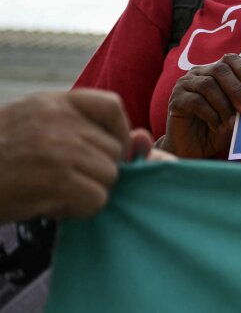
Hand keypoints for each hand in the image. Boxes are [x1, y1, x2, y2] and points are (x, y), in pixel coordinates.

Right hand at [0, 89, 131, 220]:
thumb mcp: (31, 125)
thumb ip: (78, 129)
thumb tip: (137, 141)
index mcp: (52, 102)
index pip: (112, 106)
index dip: (117, 134)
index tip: (107, 153)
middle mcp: (59, 120)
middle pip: (113, 150)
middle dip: (95, 171)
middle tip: (62, 181)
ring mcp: (59, 149)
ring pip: (109, 177)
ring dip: (87, 192)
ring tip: (52, 192)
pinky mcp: (57, 180)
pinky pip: (96, 200)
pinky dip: (79, 210)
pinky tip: (51, 206)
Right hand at [160, 52, 240, 158]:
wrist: (195, 150)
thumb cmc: (220, 128)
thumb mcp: (237, 114)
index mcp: (216, 71)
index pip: (230, 60)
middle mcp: (199, 73)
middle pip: (219, 70)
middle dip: (236, 89)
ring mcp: (185, 85)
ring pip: (207, 85)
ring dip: (224, 105)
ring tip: (232, 123)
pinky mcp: (176, 100)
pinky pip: (195, 101)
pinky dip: (211, 115)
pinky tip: (218, 127)